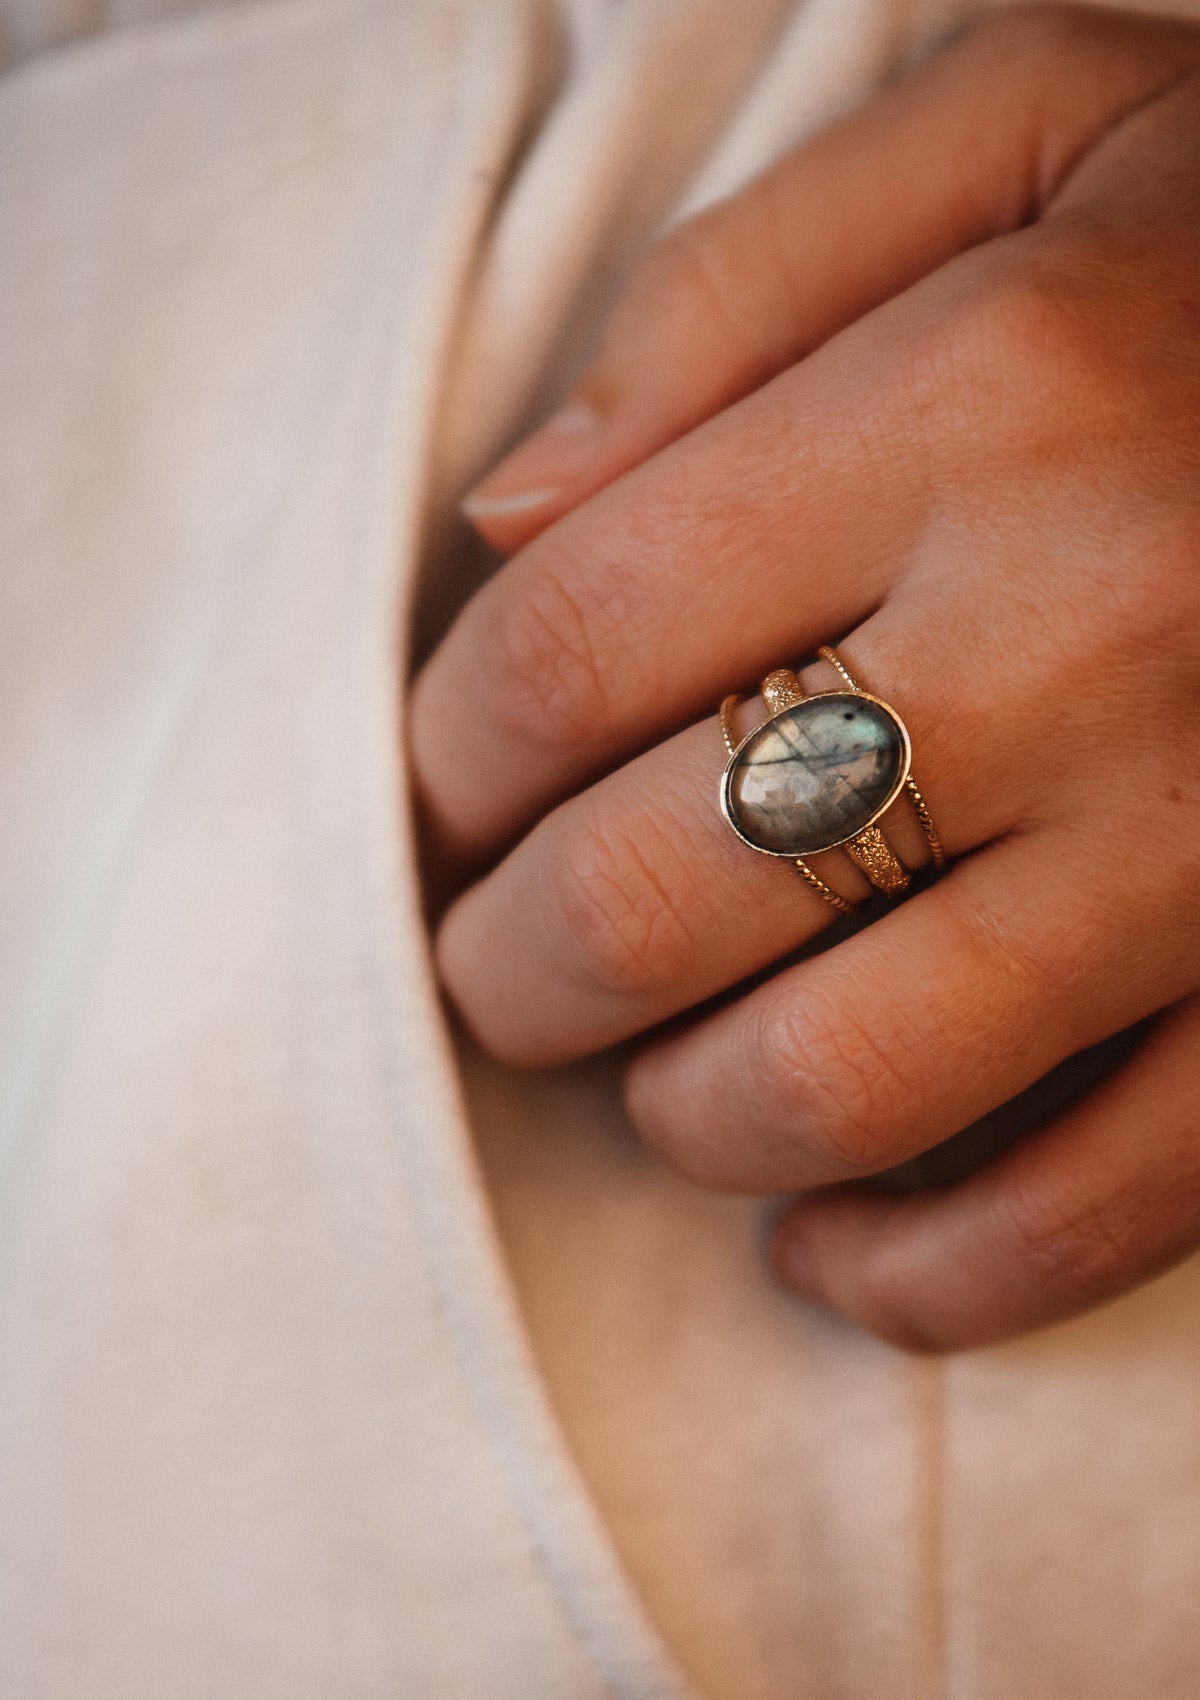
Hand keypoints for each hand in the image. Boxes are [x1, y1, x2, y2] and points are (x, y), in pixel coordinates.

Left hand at [411, 4, 1199, 1350]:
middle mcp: (1096, 636)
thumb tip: (510, 522)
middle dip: (514, 969)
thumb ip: (733, 295)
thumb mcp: (1016, 122)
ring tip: (654, 1070)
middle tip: (499, 959)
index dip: (451, 754)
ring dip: (686, 1117)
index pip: (575, 643)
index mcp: (987, 398)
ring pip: (847, 1082)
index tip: (450, 787)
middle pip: (660, 891)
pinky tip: (834, 1239)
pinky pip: (1097, 1210)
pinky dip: (929, 1274)